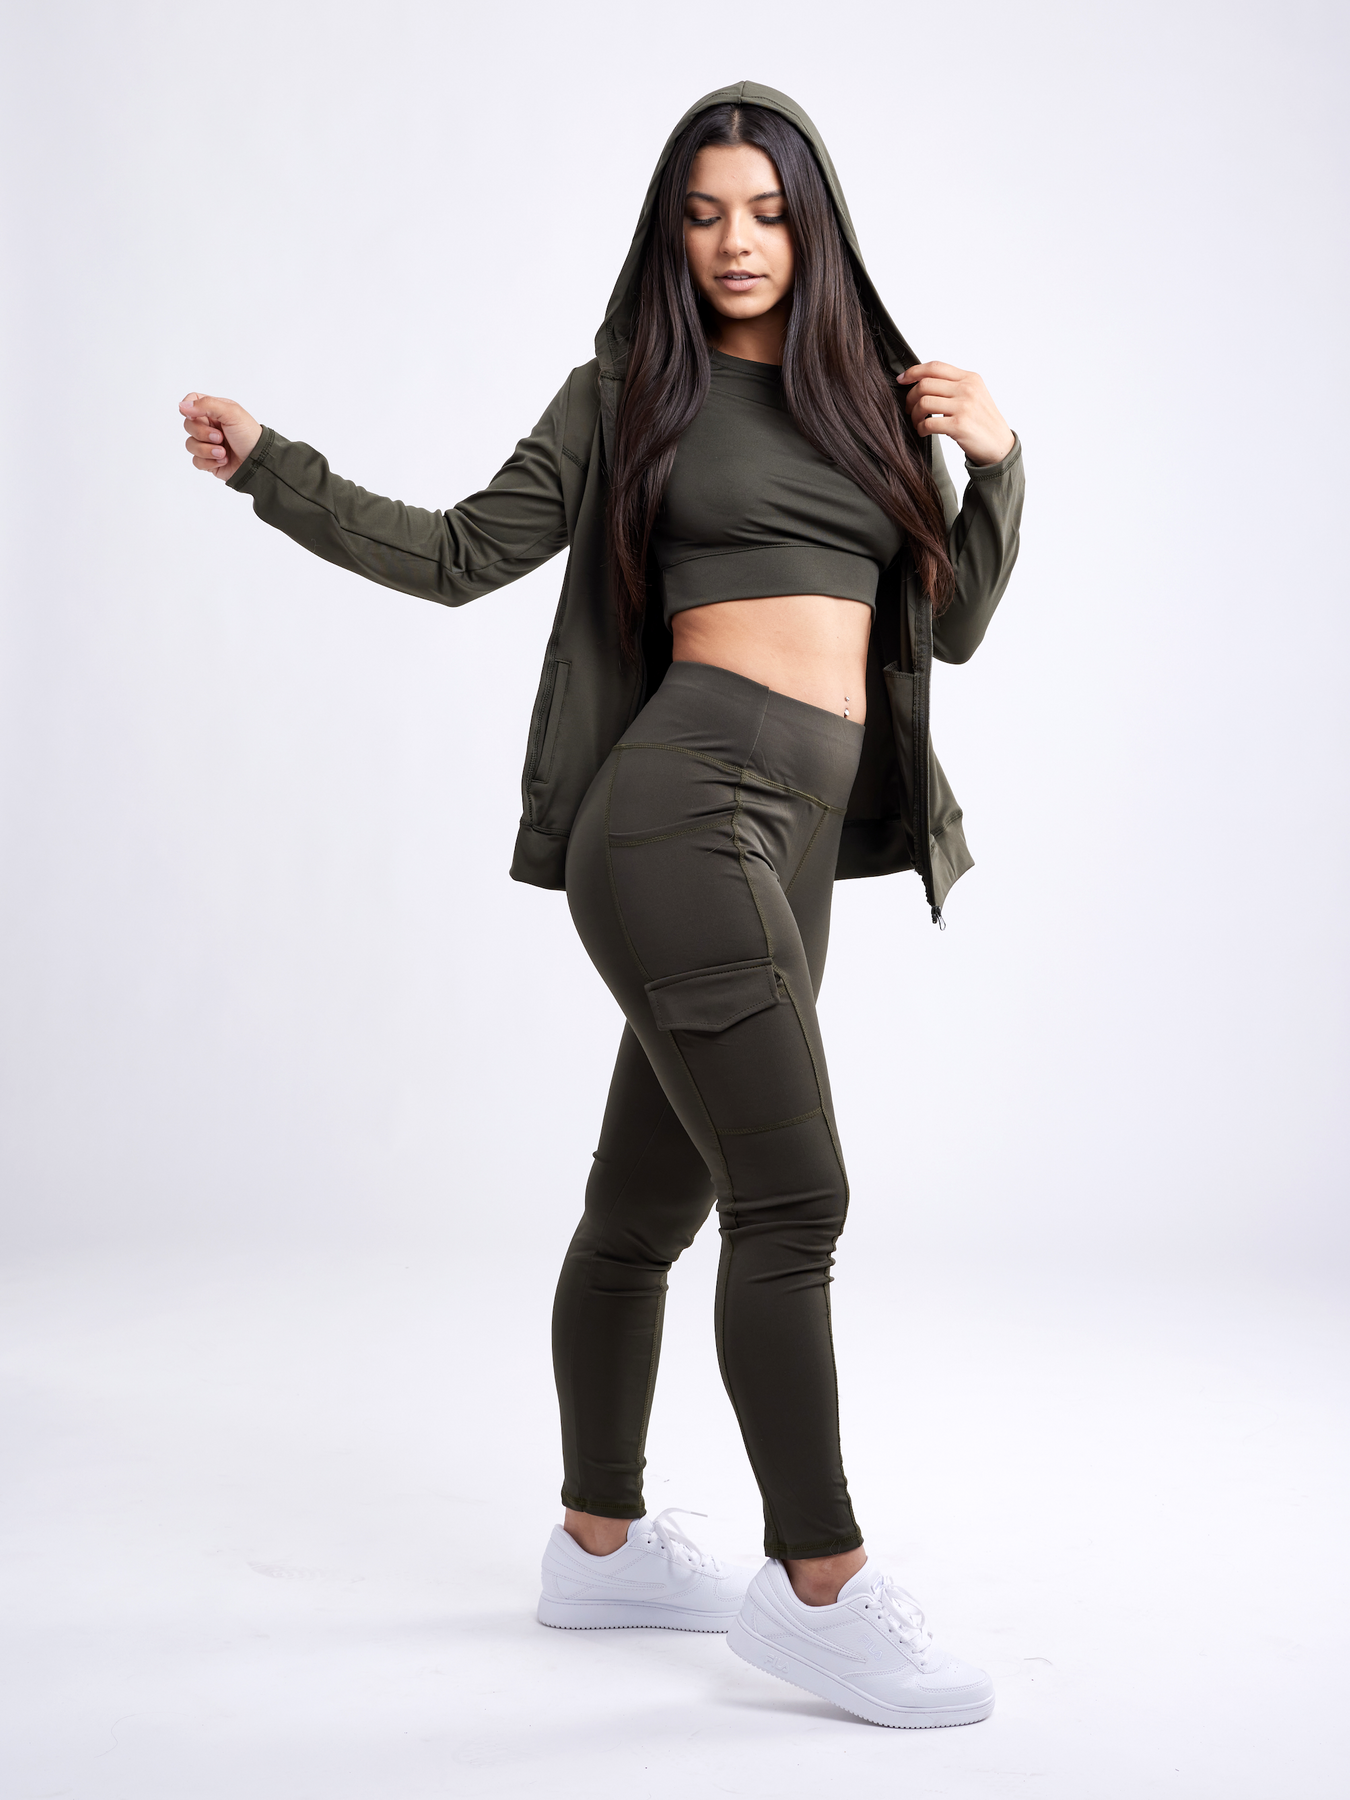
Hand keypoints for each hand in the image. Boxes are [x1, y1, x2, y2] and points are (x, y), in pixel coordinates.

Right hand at [179, 392, 261, 480]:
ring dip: (207, 450)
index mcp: (215, 410)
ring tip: (223, 452)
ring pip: (190, 444)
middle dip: (202, 433)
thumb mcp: (231, 413)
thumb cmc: (250, 435)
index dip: (188, 408)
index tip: (195, 415)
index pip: (192, 402)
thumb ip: (206, 405)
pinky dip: (209, 462)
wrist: (259, 462)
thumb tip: (182, 406)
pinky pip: (196, 461)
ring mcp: (208, 444)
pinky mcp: (208, 461)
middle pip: (188, 425)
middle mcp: (210, 426)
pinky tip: (223, 460)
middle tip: (220, 437)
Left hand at [897, 363, 1014, 467]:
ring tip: (917, 422)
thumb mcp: (974, 395)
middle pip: (925, 384)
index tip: (902, 380)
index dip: (914, 371)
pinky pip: (928, 422)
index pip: (935, 367)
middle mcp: (967, 389)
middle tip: (910, 409)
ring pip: (924, 402)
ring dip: (915, 414)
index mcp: (969, 378)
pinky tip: (923, 431)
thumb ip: (954, 385)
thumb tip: (923, 381)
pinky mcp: (959, 425)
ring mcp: (964, 406)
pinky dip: (920, 428)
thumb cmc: (983, 421)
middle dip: (910, 397)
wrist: (1000, 445)